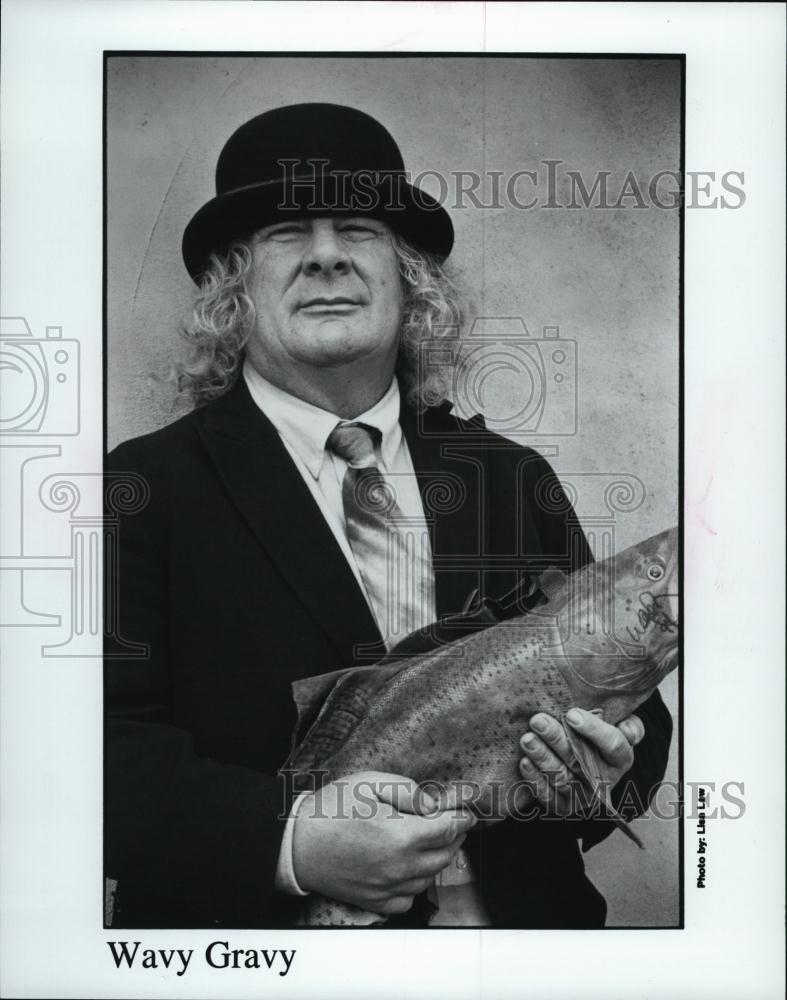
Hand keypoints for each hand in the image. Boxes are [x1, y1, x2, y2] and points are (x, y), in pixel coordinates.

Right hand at [291, 771, 475, 915]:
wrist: (296, 844)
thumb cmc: (330, 811)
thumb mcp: (370, 783)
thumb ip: (408, 791)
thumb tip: (434, 805)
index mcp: (402, 837)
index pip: (448, 830)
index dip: (462, 818)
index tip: (468, 813)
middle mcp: (400, 868)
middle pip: (444, 855)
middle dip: (454, 837)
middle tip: (453, 823)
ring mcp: (388, 889)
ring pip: (430, 877)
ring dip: (437, 859)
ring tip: (432, 841)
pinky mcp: (375, 902)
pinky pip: (409, 899)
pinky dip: (417, 884)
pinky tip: (410, 867)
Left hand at [518, 709, 644, 816]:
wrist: (588, 758)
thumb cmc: (599, 734)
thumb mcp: (620, 725)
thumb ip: (629, 724)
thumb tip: (628, 730)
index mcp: (621, 759)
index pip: (613, 745)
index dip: (593, 730)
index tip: (571, 713)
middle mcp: (605, 781)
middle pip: (580, 761)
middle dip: (556, 739)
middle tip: (537, 720)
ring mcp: (584, 796)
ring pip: (562, 778)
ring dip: (542, 757)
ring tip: (527, 738)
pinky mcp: (565, 807)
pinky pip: (549, 797)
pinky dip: (535, 780)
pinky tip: (524, 761)